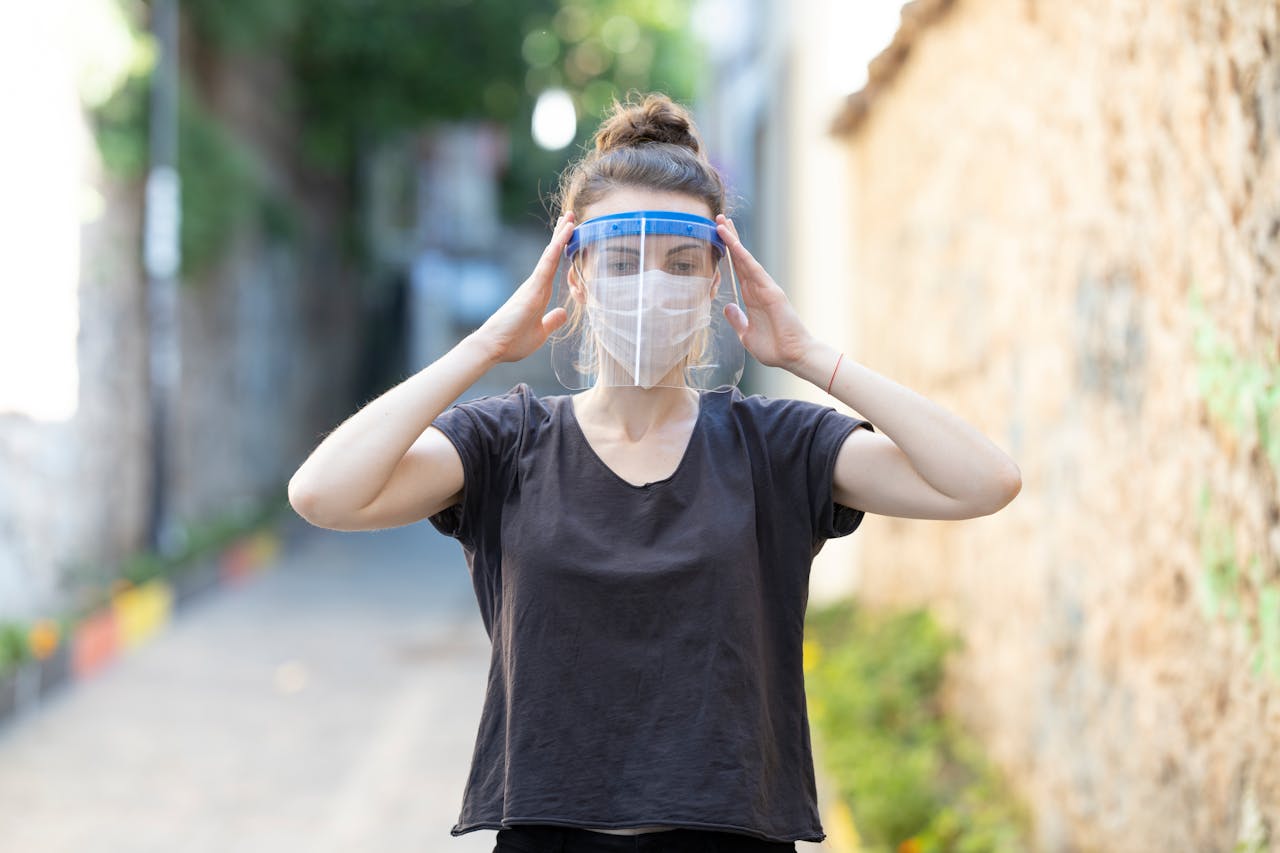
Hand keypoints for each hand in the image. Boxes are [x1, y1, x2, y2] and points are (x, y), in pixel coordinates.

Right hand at [474, 213, 574, 363]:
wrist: (493, 347)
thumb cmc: (512, 342)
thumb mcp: (540, 332)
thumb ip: (551, 321)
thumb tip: (563, 313)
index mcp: (539, 294)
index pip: (553, 267)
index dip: (561, 250)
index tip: (568, 234)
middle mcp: (536, 285)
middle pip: (551, 255)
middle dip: (560, 236)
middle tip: (570, 216)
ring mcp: (533, 285)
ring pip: (550, 255)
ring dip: (561, 236)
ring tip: (570, 218)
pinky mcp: (532, 289)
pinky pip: (547, 264)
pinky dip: (557, 247)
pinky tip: (565, 234)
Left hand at [715, 215, 814, 369]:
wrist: (793, 356)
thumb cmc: (774, 348)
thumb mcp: (746, 334)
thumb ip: (737, 320)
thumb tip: (728, 307)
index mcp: (752, 298)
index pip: (737, 270)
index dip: (727, 254)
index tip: (718, 237)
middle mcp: (758, 289)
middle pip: (740, 259)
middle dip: (730, 239)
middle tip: (718, 219)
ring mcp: (765, 288)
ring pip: (746, 259)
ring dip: (733, 241)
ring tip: (722, 223)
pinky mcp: (771, 291)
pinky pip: (754, 270)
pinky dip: (743, 255)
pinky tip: (733, 243)